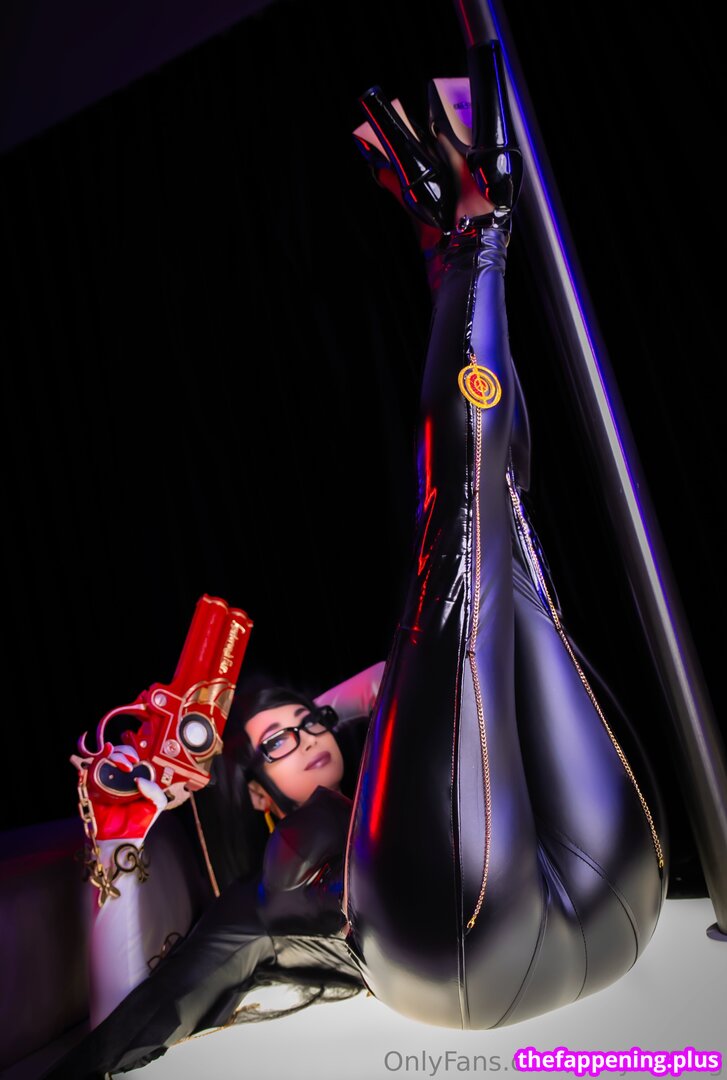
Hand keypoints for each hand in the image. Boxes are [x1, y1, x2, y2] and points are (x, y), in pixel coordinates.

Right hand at [72, 743, 189, 841]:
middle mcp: (118, 777)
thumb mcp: (156, 803)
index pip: (130, 755)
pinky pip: (90, 771)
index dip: (131, 752)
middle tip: (128, 763)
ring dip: (110, 755)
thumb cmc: (137, 823)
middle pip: (116, 753)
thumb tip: (139, 779)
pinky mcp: (92, 788)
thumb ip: (155, 789)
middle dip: (122, 752)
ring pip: (103, 758)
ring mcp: (104, 781)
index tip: (135, 759)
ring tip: (119, 764)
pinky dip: (94, 762)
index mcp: (133, 777)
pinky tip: (101, 759)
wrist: (121, 839)